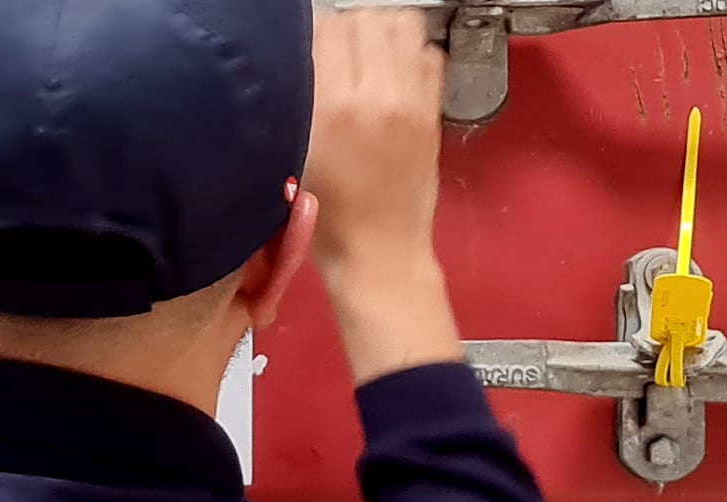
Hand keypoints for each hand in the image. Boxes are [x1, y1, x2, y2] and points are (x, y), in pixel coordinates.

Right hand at [304, 8, 463, 384]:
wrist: (379, 254)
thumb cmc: (328, 218)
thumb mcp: (293, 155)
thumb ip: (300, 100)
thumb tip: (305, 58)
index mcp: (332, 108)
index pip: (327, 30)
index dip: (312, 35)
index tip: (307, 50)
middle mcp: (377, 96)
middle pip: (366, 19)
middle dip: (348, 28)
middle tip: (337, 51)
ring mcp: (411, 102)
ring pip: (403, 26)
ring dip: (381, 33)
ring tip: (366, 55)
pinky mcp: (432, 112)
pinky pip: (428, 55)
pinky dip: (410, 54)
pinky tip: (392, 75)